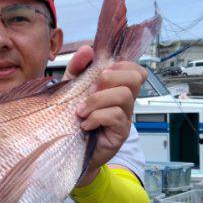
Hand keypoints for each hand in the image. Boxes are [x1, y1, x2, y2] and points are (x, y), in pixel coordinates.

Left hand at [63, 46, 146, 185]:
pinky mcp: (120, 134)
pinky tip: (85, 124)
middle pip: (135, 78)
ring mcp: (125, 118)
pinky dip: (96, 116)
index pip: (135, 70)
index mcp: (116, 89)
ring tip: (81, 111)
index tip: (101, 72)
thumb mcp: (71, 90)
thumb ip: (78, 69)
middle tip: (91, 89)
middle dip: (111, 78)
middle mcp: (124, 103)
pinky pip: (115, 116)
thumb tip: (88, 50)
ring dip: (98, 100)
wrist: (67, 151)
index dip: (123, 65)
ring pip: (124, 96)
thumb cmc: (72, 120)